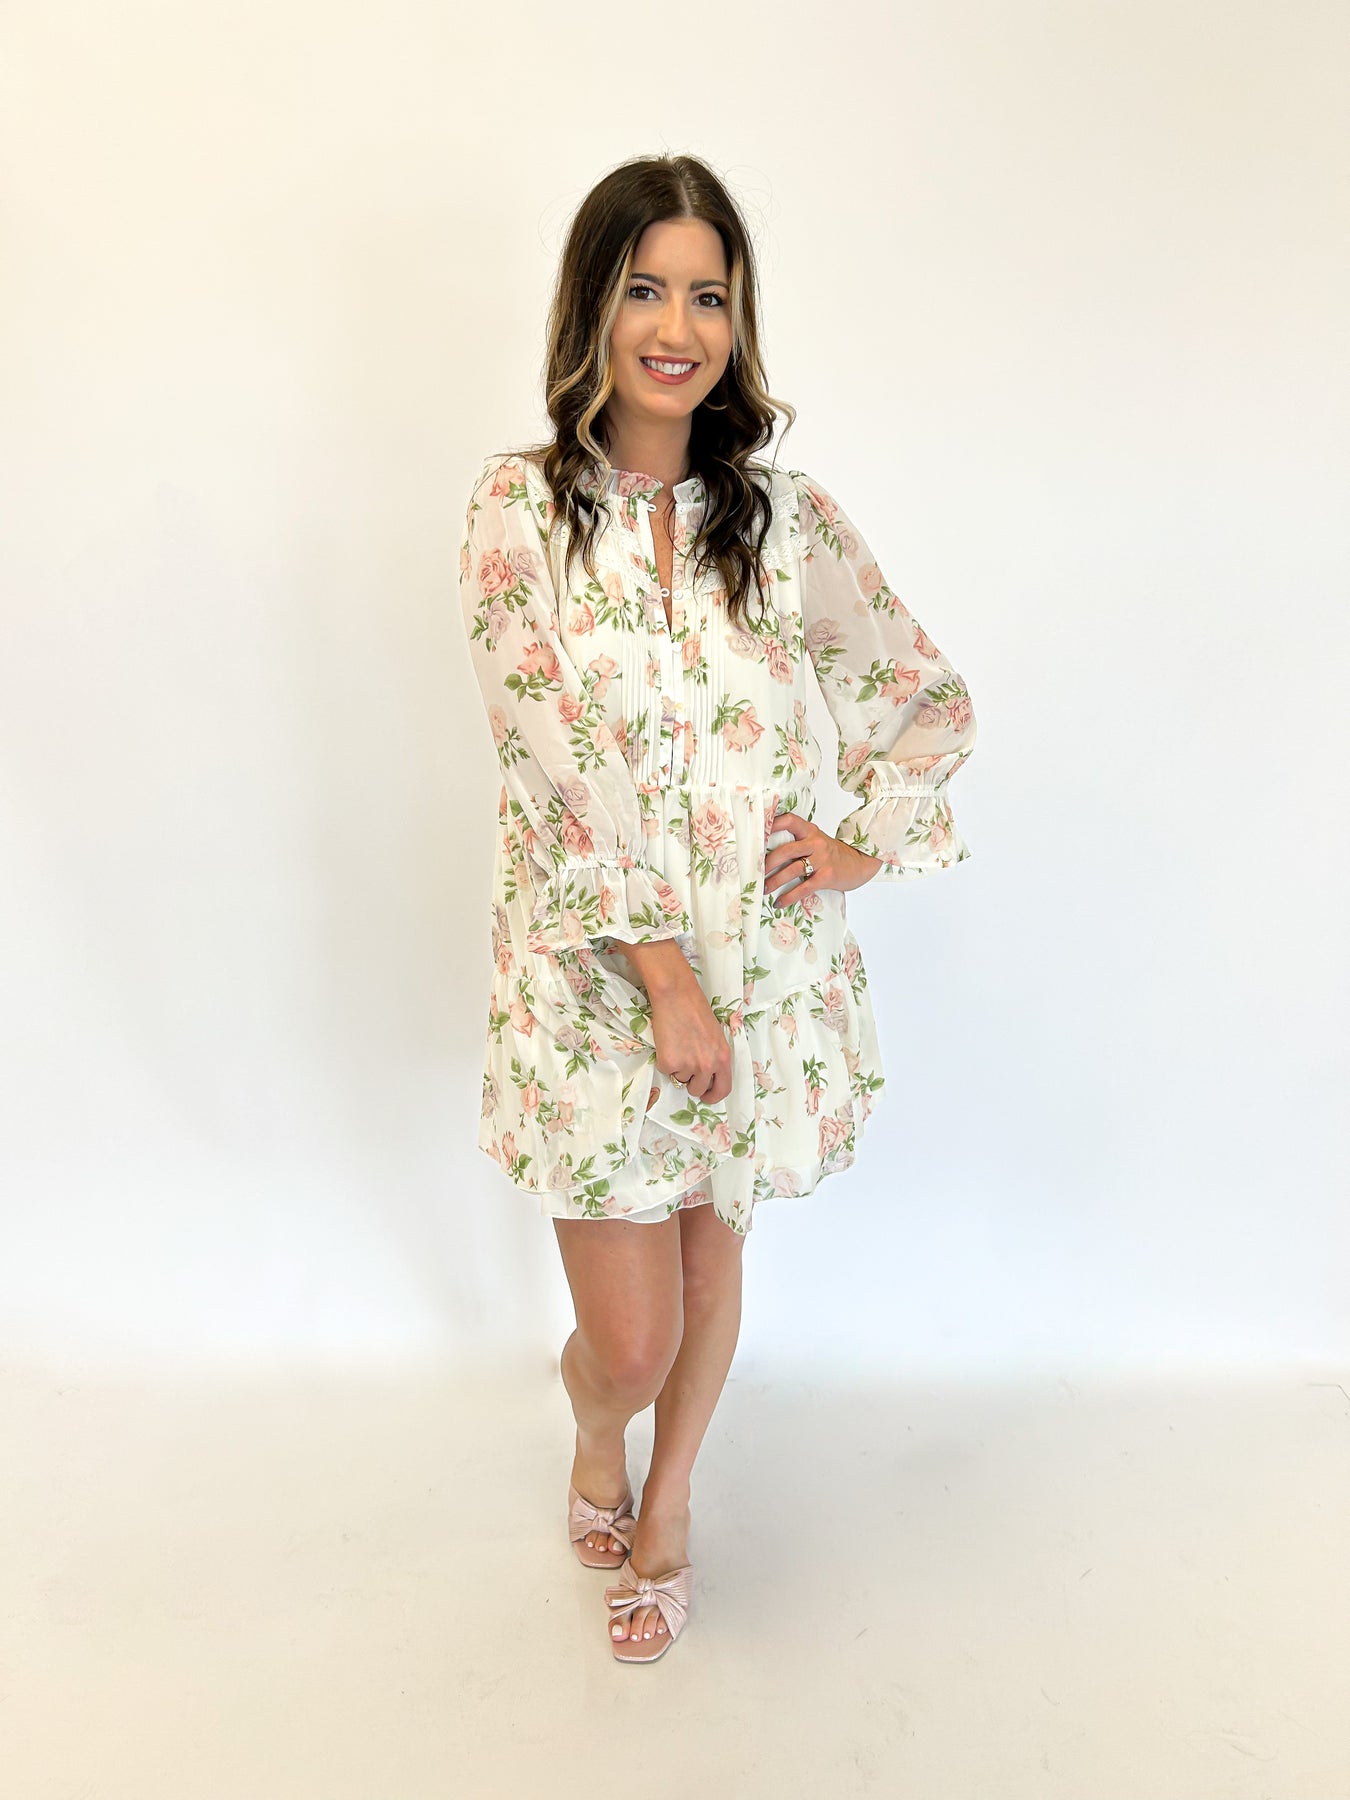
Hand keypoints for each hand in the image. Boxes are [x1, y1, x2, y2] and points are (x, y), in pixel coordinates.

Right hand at [650, 980, 731, 1104]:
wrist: (676, 995)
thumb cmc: (695, 1010)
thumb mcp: (715, 1036)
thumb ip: (714, 1056)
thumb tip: (705, 1073)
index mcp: (723, 1057)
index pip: (723, 1089)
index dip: (714, 1096)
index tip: (706, 1096)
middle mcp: (708, 1065)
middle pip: (698, 1089)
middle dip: (691, 1082)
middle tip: (685, 1064)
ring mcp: (688, 1066)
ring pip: (680, 1080)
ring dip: (677, 1068)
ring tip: (677, 1045)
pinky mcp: (669, 1063)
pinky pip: (665, 1071)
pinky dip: (664, 1060)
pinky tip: (668, 1042)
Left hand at [765, 812, 882, 906]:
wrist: (859, 864)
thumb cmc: (832, 854)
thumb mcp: (816, 841)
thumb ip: (797, 842)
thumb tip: (766, 852)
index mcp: (810, 831)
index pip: (789, 821)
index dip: (772, 824)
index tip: (756, 833)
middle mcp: (816, 842)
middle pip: (786, 850)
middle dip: (767, 863)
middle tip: (755, 871)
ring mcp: (822, 860)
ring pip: (792, 870)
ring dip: (774, 881)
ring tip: (763, 889)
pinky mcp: (826, 877)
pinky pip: (803, 888)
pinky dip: (788, 897)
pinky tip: (779, 902)